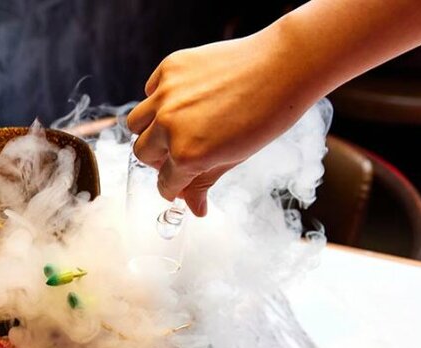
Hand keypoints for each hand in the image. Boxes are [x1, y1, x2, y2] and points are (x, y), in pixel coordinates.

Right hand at [127, 31, 318, 215]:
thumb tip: (194, 208)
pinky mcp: (170, 68)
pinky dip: (159, 100)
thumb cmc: (268, 113)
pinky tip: (183, 101)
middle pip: (142, 153)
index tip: (179, 187)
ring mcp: (166, 94)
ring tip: (173, 128)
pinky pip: (150, 91)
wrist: (284, 66)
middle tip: (178, 157)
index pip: (165, 183)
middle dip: (158, 161)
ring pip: (136, 124)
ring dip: (149, 131)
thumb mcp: (235, 157)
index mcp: (187, 153)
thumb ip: (205, 182)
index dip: (173, 189)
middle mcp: (170, 124)